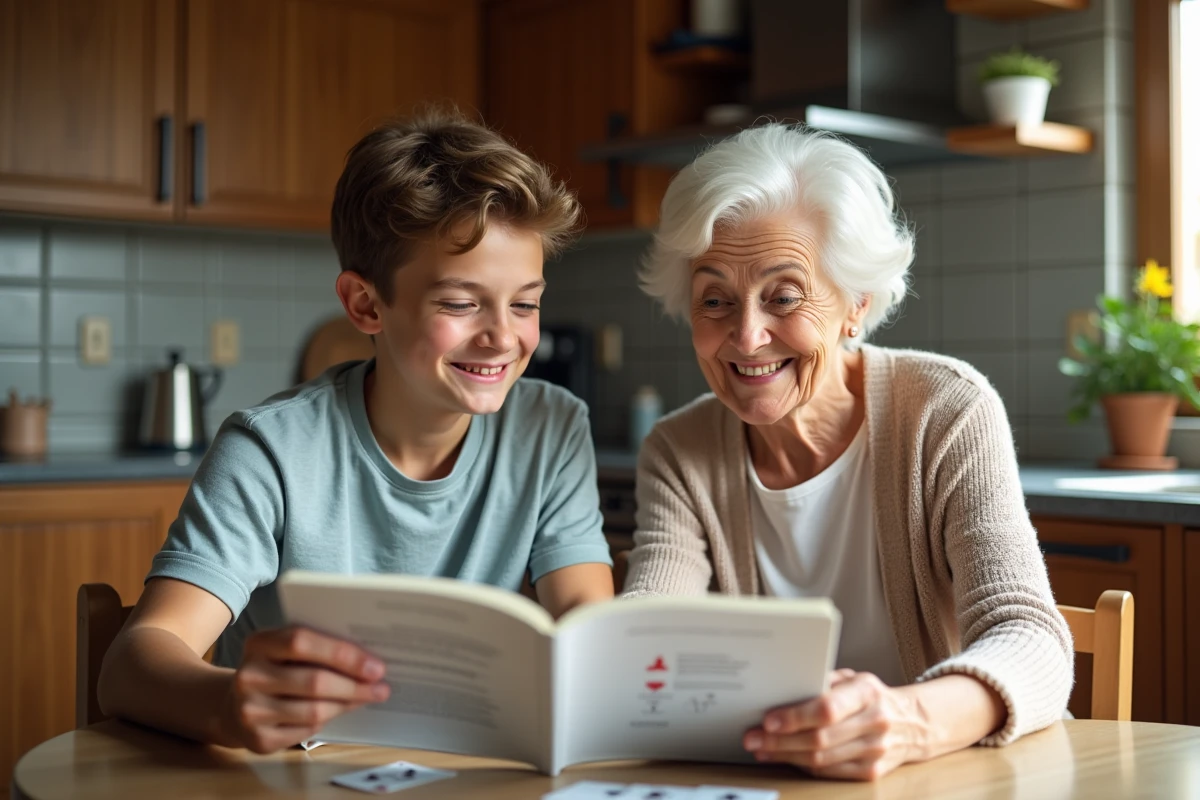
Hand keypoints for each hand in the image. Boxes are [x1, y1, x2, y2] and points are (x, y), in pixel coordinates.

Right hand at [219, 626, 389, 752]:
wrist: (233, 706)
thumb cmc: (273, 670)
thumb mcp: (284, 650)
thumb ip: (316, 647)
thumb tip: (368, 659)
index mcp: (258, 643)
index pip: (302, 642)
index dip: (342, 654)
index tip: (375, 665)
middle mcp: (248, 676)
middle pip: (313, 681)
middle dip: (355, 685)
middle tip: (381, 686)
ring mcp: (250, 710)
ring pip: (314, 710)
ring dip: (347, 704)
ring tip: (368, 697)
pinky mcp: (258, 739)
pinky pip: (306, 730)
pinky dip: (330, 720)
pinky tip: (341, 710)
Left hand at [743, 669, 931, 780]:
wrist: (914, 724)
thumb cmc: (873, 697)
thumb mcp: (854, 678)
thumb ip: (823, 681)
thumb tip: (783, 688)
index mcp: (868, 693)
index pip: (828, 708)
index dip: (796, 716)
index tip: (768, 720)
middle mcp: (875, 723)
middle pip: (819, 738)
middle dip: (779, 740)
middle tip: (752, 738)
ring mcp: (875, 751)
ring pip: (821, 759)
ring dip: (785, 756)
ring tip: (760, 749)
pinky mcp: (871, 772)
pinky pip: (829, 772)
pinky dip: (802, 766)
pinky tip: (784, 758)